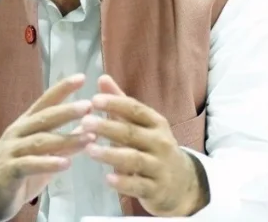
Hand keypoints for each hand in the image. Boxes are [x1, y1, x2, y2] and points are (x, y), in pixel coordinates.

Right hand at [0, 74, 95, 221]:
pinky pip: (29, 164)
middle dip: (67, 111)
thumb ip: (64, 143)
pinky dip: (48, 163)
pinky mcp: (8, 171)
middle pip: (44, 118)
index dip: (61, 89)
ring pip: (40, 141)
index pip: (44, 102)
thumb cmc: (19, 172)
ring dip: (66, 139)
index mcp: (26, 124)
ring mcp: (11, 151)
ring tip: (88, 137)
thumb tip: (89, 129)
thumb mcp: (44, 155)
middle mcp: (17, 133)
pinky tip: (66, 163)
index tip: (81, 77)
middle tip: (89, 105)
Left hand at [80, 75, 209, 216]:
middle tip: (84, 122)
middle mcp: (160, 142)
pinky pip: (139, 185)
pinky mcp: (156, 189)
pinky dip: (124, 182)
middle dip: (108, 127)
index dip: (115, 104)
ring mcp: (159, 167)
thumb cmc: (154, 148)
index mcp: (156, 123)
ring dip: (111, 154)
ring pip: (134, 159)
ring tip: (89, 149)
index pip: (136, 110)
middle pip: (132, 133)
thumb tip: (101, 78)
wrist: (182, 183)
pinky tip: (108, 178)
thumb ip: (121, 103)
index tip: (94, 100)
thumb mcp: (143, 125)